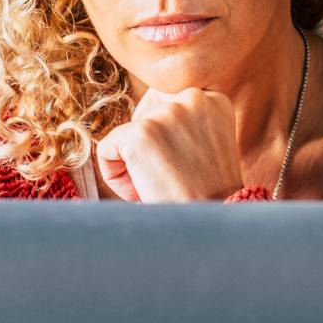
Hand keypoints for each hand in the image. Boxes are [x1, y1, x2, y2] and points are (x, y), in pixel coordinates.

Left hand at [96, 87, 246, 201]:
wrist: (211, 224)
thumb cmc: (207, 195)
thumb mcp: (207, 146)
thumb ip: (184, 124)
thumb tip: (142, 119)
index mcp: (214, 99)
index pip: (167, 105)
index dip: (166, 141)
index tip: (183, 166)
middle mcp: (193, 98)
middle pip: (146, 118)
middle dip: (151, 153)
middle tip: (174, 179)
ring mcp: (166, 115)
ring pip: (127, 136)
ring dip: (136, 165)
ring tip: (162, 186)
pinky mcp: (140, 134)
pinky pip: (108, 149)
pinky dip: (116, 176)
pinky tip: (141, 191)